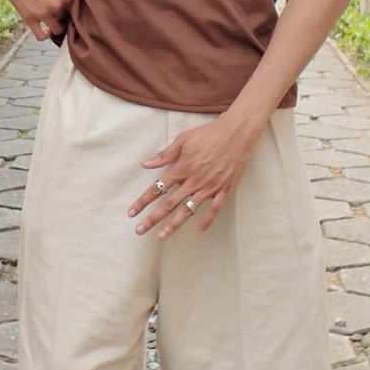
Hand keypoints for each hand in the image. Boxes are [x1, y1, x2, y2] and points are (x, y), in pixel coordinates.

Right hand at [0, 0, 75, 41]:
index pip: (77, 7)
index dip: (71, 6)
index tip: (67, 5)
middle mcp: (57, 4)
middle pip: (68, 18)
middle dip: (64, 15)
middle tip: (58, 10)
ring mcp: (43, 13)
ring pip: (57, 29)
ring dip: (56, 25)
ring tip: (53, 19)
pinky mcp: (30, 18)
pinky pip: (41, 35)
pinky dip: (45, 35)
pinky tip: (46, 30)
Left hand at [127, 116, 258, 239]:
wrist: (237, 133)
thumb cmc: (209, 133)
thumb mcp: (184, 139)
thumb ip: (165, 154)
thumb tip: (146, 164)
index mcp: (182, 169)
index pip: (157, 188)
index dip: (143, 201)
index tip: (132, 212)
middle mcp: (193, 181)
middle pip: (169, 204)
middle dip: (153, 218)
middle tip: (140, 230)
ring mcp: (210, 187)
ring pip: (188, 210)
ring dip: (174, 225)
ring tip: (162, 236)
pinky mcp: (225, 189)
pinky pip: (215, 209)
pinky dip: (208, 220)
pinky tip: (200, 229)